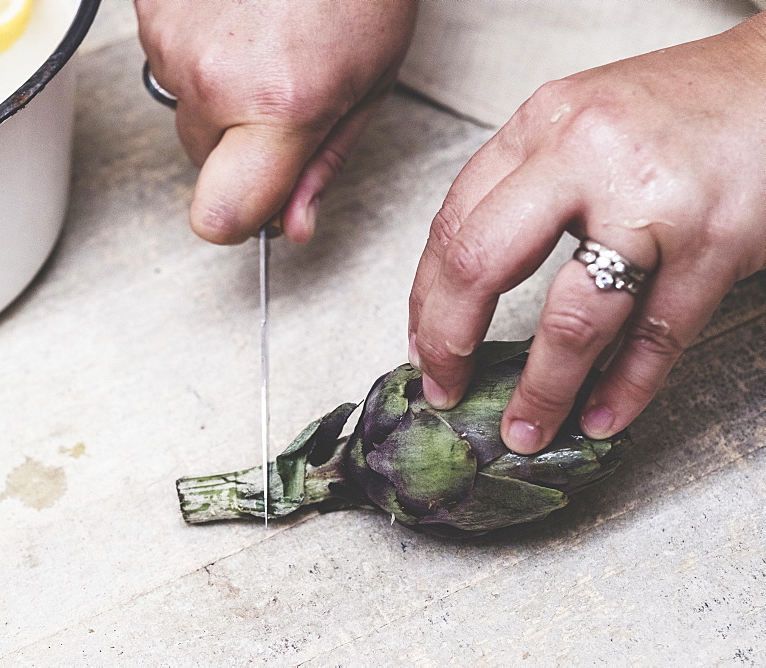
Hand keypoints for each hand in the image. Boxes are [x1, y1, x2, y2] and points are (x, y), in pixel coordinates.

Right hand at [135, 0, 416, 243]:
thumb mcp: (368, 86)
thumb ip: (323, 166)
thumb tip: (292, 227)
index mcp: (280, 107)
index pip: (217, 217)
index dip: (236, 218)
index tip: (256, 203)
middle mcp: (215, 77)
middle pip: (202, 162)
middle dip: (238, 144)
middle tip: (282, 89)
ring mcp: (173, 36)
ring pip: (185, 108)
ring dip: (219, 91)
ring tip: (265, 38)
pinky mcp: (151, 6)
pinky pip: (168, 57)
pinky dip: (200, 47)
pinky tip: (239, 16)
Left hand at [408, 16, 765, 453]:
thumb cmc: (674, 110)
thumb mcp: (576, 123)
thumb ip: (521, 186)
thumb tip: (462, 282)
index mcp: (541, 125)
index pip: (453, 223)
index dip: (426, 298)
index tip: (421, 345)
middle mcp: (587, 157)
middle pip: (484, 264)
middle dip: (450, 341)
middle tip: (443, 388)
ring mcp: (655, 203)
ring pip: (575, 320)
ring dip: (543, 390)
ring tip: (524, 431)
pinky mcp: (719, 243)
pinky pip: (659, 337)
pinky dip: (626, 389)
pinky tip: (601, 417)